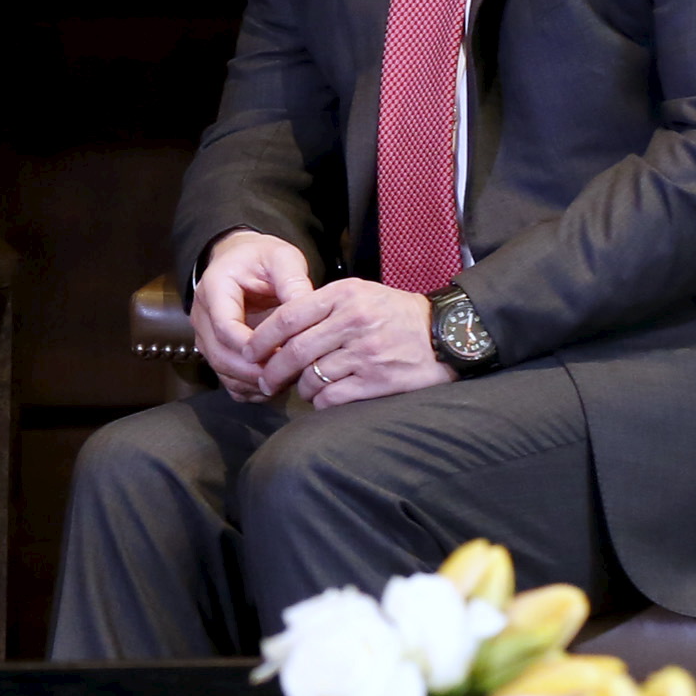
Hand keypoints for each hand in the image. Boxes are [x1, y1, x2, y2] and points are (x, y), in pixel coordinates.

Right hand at [191, 230, 317, 401]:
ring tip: (287, 378)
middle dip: (255, 371)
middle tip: (289, 373)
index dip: (254, 347)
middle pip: (220, 356)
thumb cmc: (262, 258)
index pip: (226, 328)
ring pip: (223, 372)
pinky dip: (250, 388)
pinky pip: (228, 380)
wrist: (243, 260)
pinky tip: (274, 383)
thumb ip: (294, 282)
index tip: (284, 353)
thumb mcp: (282, 259)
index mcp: (214, 288)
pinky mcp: (216, 351)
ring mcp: (206, 336)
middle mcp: (202, 315)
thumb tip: (308, 312)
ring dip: (254, 382)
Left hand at [251, 280, 453, 408]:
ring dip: (300, 387)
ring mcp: (365, 353)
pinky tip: (323, 398)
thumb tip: (282, 326)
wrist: (446, 334)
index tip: (250, 351)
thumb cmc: (398, 314)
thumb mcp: (361, 294)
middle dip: (273, 369)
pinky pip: (332, 397)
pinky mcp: (377, 381)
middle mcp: (353, 322)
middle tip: (264, 380)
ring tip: (303, 388)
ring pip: (312, 376)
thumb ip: (324, 306)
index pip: (289, 316)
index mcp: (344, 296)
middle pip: (295, 351)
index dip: (263, 337)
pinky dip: (321, 401)